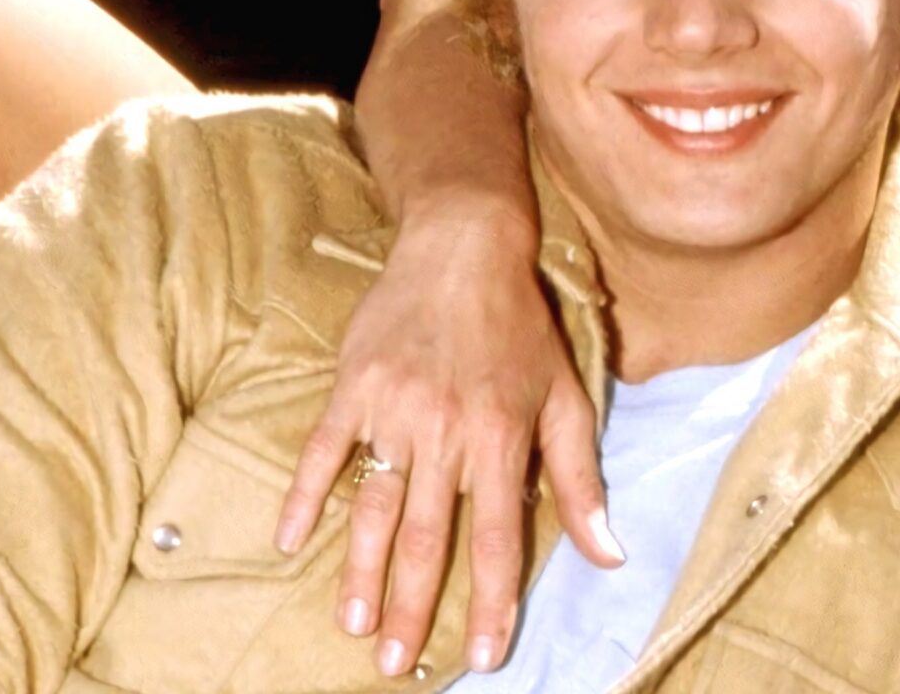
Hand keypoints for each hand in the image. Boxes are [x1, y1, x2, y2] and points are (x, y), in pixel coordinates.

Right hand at [274, 203, 618, 675]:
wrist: (465, 248)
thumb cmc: (522, 329)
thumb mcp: (567, 397)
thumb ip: (582, 479)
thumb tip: (611, 554)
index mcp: (504, 437)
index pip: (497, 537)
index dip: (491, 600)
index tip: (483, 653)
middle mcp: (449, 431)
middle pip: (428, 536)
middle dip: (411, 606)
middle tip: (395, 664)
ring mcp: (395, 410)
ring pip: (374, 505)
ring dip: (359, 570)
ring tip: (351, 624)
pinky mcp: (352, 388)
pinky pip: (322, 452)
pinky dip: (304, 497)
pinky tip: (288, 541)